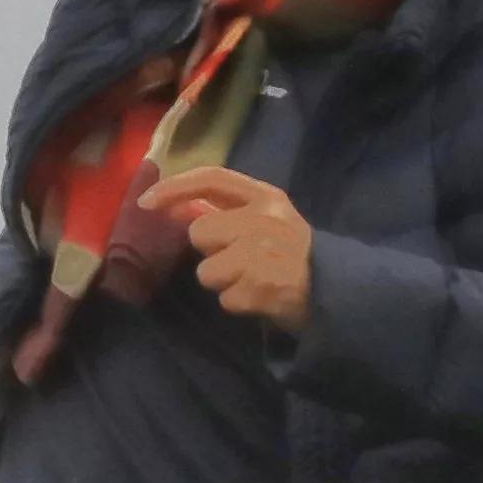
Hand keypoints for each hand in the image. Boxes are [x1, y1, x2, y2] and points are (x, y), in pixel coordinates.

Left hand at [143, 168, 313, 330]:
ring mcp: (264, 254)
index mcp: (267, 197)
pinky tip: (260, 297)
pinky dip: (237, 304)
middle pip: (199, 234)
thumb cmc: (290, 253)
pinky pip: (224, 299)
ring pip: (206, 271)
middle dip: (210, 251)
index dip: (175, 187)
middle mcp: (265, 219)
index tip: (146, 202)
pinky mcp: (263, 288)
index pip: (212, 178)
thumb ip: (226, 210)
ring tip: (252, 280)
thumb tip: (177, 206)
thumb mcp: (266, 220)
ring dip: (223, 281)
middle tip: (240, 259)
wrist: (336, 291)